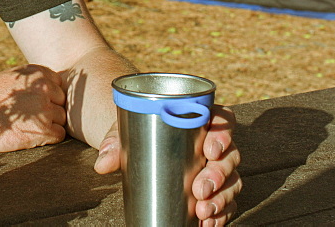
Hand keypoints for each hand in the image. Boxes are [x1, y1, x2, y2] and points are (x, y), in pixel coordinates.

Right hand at [0, 64, 66, 151]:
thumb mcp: (10, 78)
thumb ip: (33, 81)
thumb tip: (54, 90)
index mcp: (37, 73)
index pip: (58, 85)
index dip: (48, 97)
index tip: (33, 104)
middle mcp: (44, 88)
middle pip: (62, 102)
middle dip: (50, 110)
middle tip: (28, 117)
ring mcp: (44, 109)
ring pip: (61, 119)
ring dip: (48, 125)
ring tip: (26, 126)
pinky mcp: (42, 130)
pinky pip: (59, 135)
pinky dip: (48, 138)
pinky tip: (30, 135)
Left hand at [93, 105, 241, 225]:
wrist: (136, 146)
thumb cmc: (137, 131)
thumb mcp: (126, 131)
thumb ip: (115, 143)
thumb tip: (102, 163)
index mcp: (199, 117)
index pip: (223, 120)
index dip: (223, 134)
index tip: (210, 150)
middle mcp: (214, 142)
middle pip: (230, 155)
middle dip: (219, 174)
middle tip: (200, 189)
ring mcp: (217, 167)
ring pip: (232, 180)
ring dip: (221, 198)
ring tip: (202, 210)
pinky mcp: (215, 189)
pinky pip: (226, 202)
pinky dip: (221, 214)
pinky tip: (209, 222)